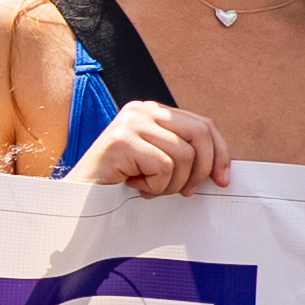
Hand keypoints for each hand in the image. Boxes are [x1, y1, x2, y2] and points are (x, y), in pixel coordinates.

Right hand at [69, 99, 229, 196]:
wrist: (81, 194)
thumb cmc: (120, 179)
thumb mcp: (158, 158)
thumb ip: (183, 151)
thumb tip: (221, 166)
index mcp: (152, 110)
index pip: (203, 125)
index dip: (220, 153)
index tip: (222, 178)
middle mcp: (142, 110)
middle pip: (200, 135)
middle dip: (202, 169)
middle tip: (186, 190)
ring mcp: (130, 123)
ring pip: (184, 155)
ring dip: (173, 183)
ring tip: (151, 187)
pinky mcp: (122, 140)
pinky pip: (163, 167)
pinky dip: (156, 186)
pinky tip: (136, 185)